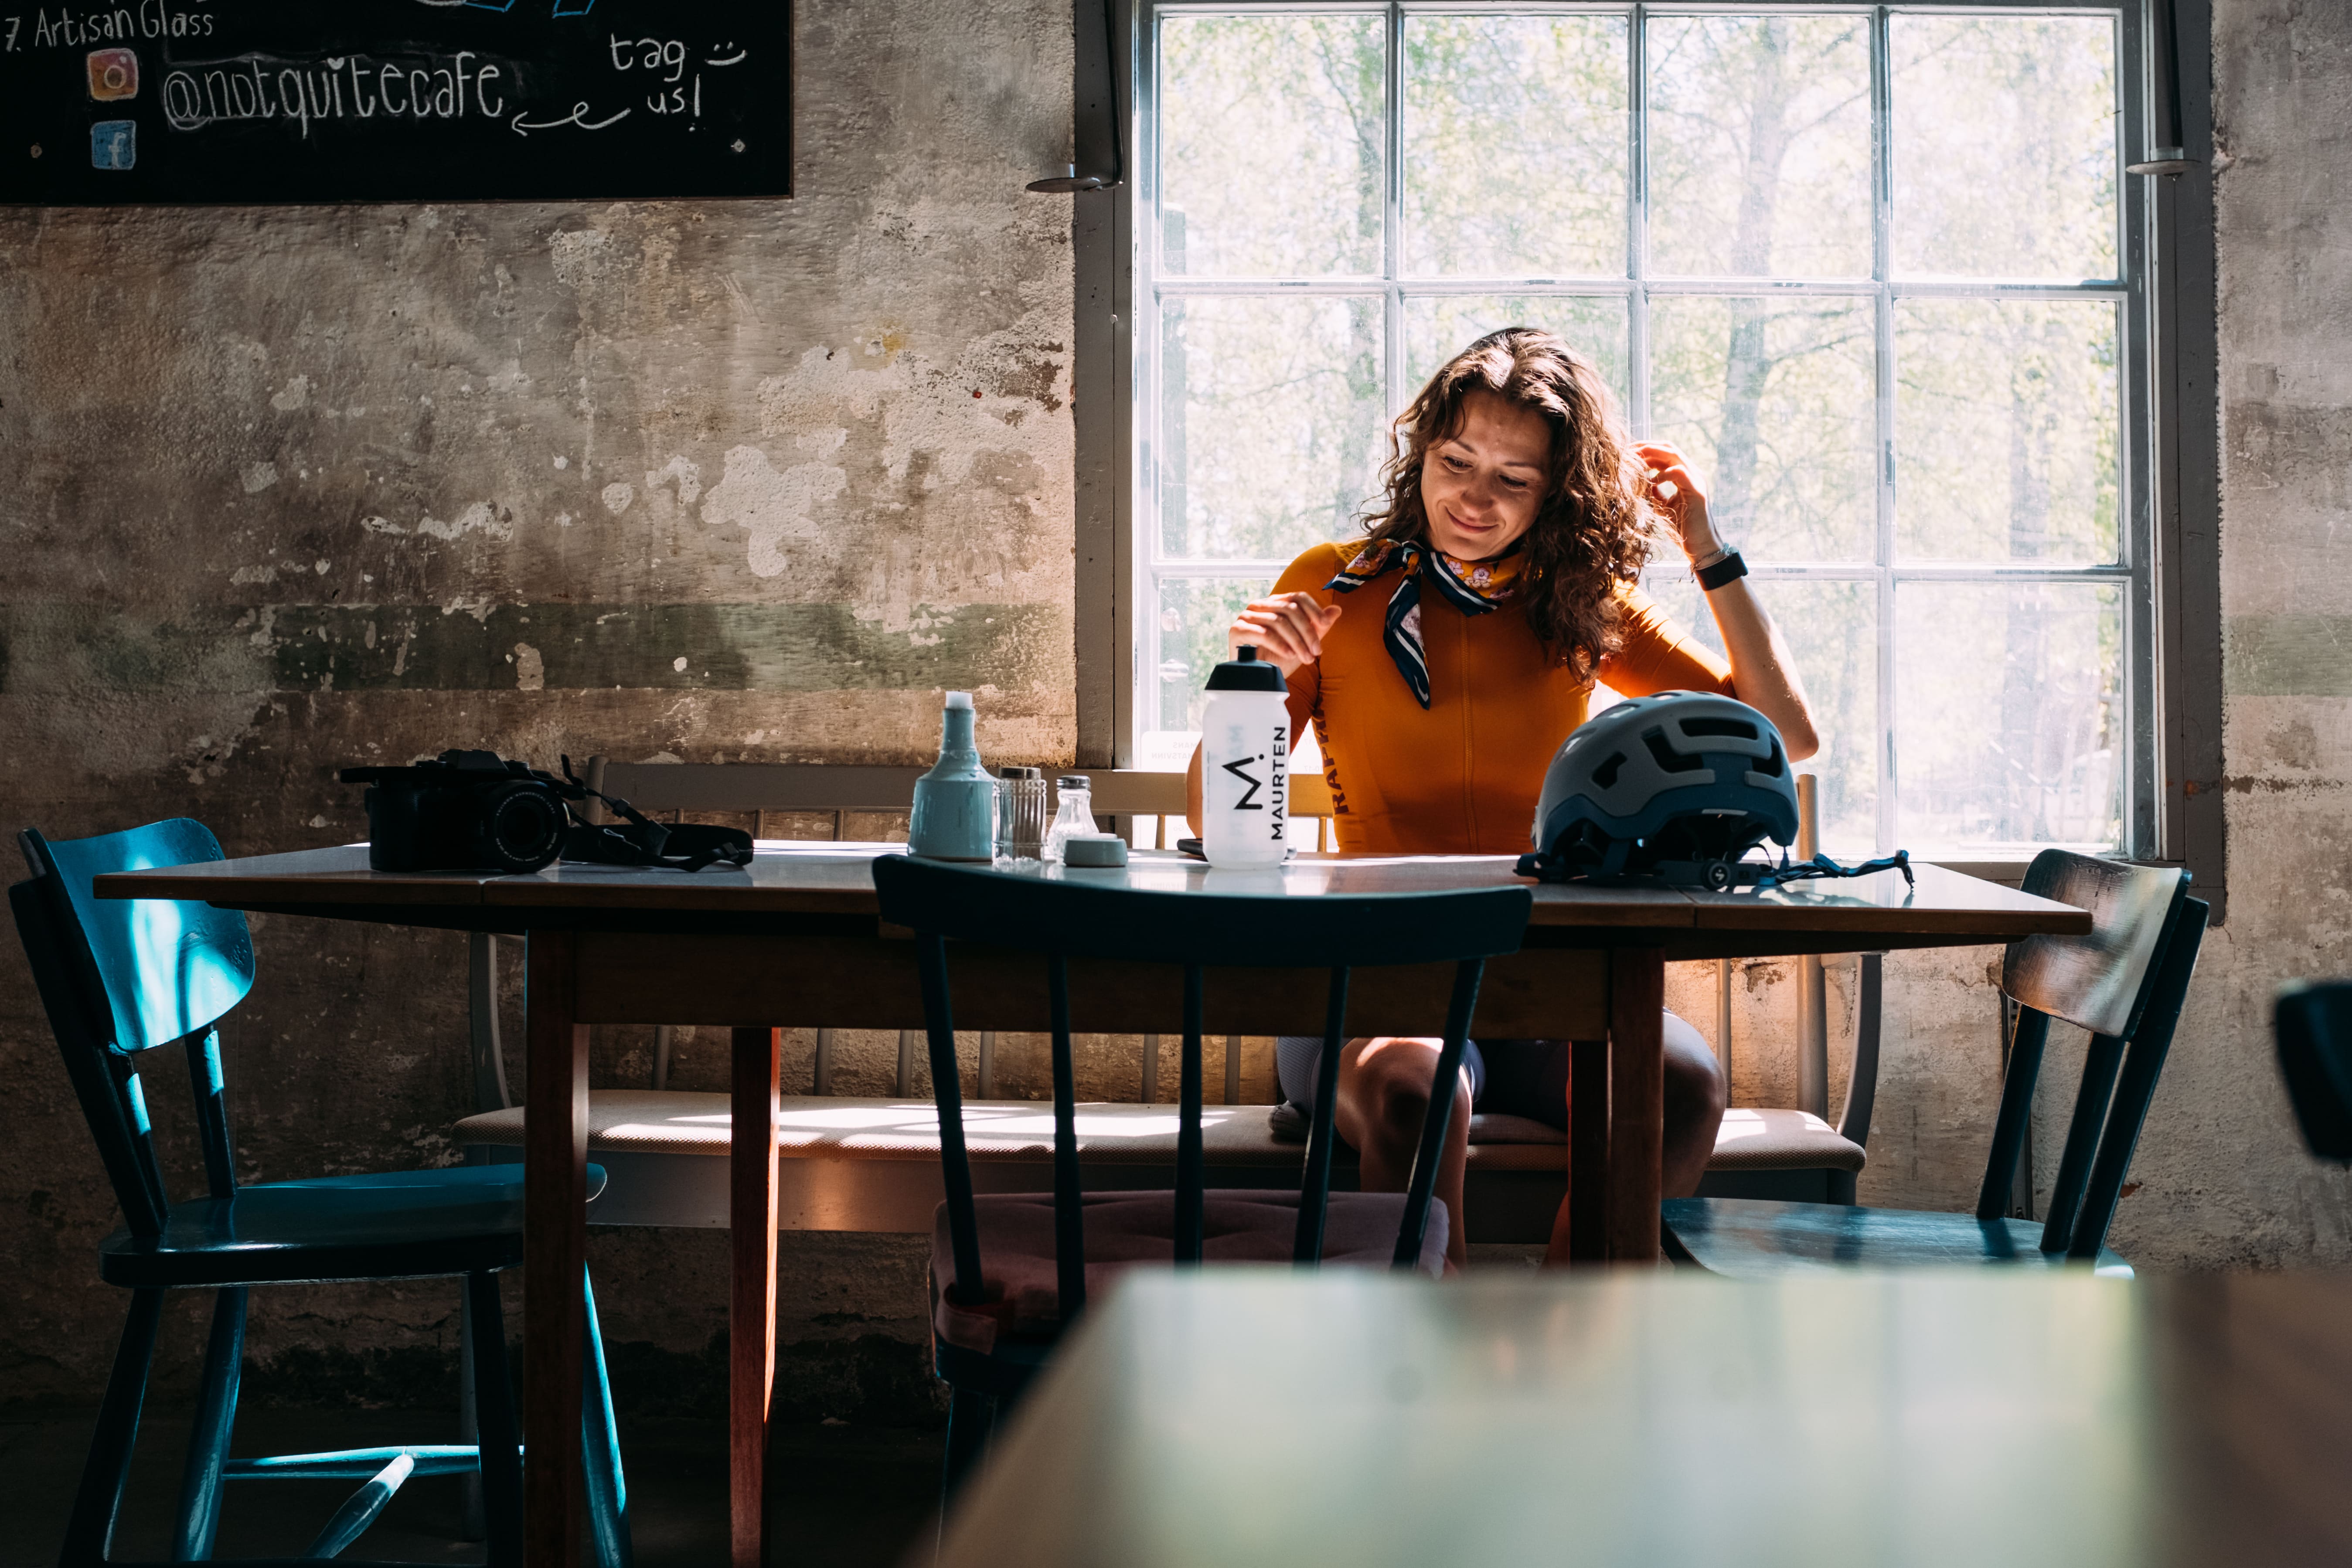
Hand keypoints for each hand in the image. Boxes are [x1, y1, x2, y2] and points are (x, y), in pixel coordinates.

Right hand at [1228, 591, 1341, 676]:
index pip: (1297, 597)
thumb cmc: (1279, 659)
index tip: (1326, 625)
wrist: (1258, 680)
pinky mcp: (1237, 630)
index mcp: (1275, 603)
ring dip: (1297, 641)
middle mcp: (1259, 605)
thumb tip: (1337, 609)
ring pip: (1278, 621)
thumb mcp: (1303, 642)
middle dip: (1307, 631)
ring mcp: (1246, 616)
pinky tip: (1289, 655)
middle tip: (1317, 651)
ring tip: (1306, 658)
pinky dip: (1279, 644)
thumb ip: (1317, 626)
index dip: (1313, 609)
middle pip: (1289, 609)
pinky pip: (1263, 633)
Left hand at [1634, 442, 1721, 561]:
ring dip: (1652, 455)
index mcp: (1685, 475)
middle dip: (1646, 447)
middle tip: (1627, 451)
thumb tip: (1639, 482)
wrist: (1700, 546)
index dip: (1646, 449)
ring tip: (1635, 462)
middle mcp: (1692, 473)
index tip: (1627, 453)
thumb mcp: (1662, 505)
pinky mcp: (1697, 492)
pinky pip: (1679, 472)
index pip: (1665, 452)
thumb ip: (1653, 492)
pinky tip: (1651, 482)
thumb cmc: (1682, 527)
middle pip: (1669, 448)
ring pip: (1674, 455)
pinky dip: (1662, 474)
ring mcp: (1697, 480)